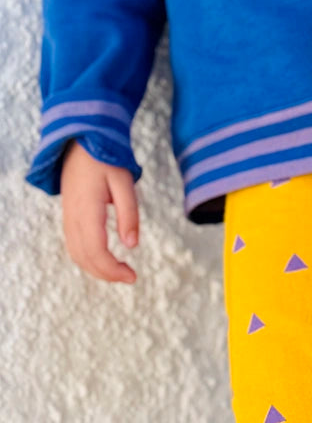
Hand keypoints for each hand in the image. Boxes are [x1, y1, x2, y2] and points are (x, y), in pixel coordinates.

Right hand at [60, 141, 139, 283]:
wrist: (80, 145)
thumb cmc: (105, 161)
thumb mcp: (124, 182)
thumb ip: (129, 213)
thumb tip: (132, 246)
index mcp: (87, 211)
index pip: (96, 251)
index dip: (112, 269)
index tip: (132, 276)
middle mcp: (73, 219)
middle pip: (85, 258)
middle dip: (107, 273)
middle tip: (130, 277)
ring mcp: (67, 219)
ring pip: (77, 255)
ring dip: (97, 269)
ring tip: (120, 272)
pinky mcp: (68, 218)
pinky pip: (74, 246)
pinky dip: (88, 259)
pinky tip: (105, 260)